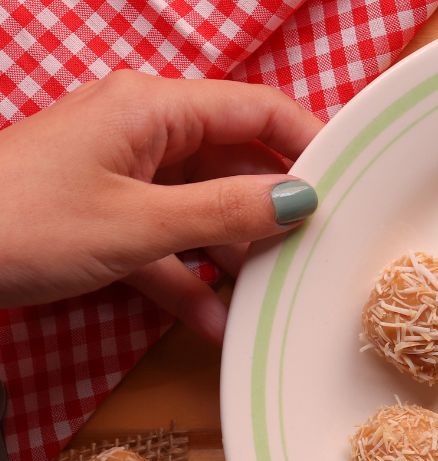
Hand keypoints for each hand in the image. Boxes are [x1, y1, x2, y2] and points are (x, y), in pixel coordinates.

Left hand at [0, 70, 323, 341]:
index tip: (352, 187)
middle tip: (317, 252)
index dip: (311, 143)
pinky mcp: (104, 215)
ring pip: (204, 206)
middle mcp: (143, 131)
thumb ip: (226, 212)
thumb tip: (300, 200)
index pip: (258, 110)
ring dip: (234, 253)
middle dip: (275, 209)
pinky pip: (165, 242)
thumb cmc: (21, 224)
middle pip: (236, 161)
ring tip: (271, 296)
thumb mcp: (139, 225)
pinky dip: (189, 278)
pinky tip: (214, 323)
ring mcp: (122, 174)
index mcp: (153, 108)